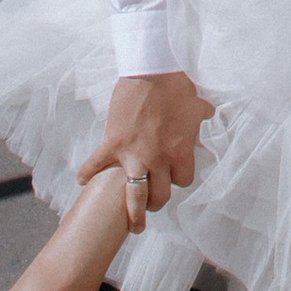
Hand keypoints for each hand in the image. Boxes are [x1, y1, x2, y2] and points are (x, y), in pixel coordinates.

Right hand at [80, 72, 215, 230]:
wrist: (152, 69)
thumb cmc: (177, 85)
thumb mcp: (197, 104)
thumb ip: (200, 117)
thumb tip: (208, 114)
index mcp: (180, 151)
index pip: (184, 180)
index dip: (178, 178)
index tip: (173, 175)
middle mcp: (158, 158)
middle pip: (160, 195)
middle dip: (157, 201)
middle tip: (153, 202)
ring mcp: (133, 154)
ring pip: (134, 195)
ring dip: (132, 211)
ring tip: (130, 221)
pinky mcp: (112, 144)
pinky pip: (95, 166)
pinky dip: (87, 174)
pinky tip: (83, 181)